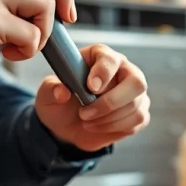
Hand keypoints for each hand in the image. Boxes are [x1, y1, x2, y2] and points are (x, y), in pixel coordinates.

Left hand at [34, 44, 149, 151]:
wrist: (66, 125)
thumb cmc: (60, 102)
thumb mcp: (47, 94)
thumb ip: (52, 89)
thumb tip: (62, 92)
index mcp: (101, 57)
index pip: (111, 60)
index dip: (103, 72)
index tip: (90, 87)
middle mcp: (124, 70)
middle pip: (136, 82)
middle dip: (111, 102)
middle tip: (85, 113)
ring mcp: (135, 92)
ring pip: (135, 106)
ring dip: (108, 119)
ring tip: (86, 120)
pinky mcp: (138, 112)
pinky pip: (137, 120)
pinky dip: (115, 127)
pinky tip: (97, 126)